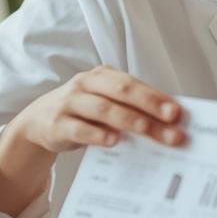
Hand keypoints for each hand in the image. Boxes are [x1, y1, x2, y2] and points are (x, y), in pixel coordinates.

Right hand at [15, 66, 186, 153]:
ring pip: (102, 108)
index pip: (134, 83)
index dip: (156, 96)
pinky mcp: (57, 124)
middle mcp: (86, 84)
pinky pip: (78, 128)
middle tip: (171, 121)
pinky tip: (112, 141)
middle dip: (149, 106)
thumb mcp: (104, 104)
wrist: (38, 122)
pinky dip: (96, 134)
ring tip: (147, 129)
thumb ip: (129, 108)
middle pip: (122, 92)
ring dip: (127, 119)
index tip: (178, 112)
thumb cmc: (81, 113)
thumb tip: (168, 124)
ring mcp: (70, 102)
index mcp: (103, 76)